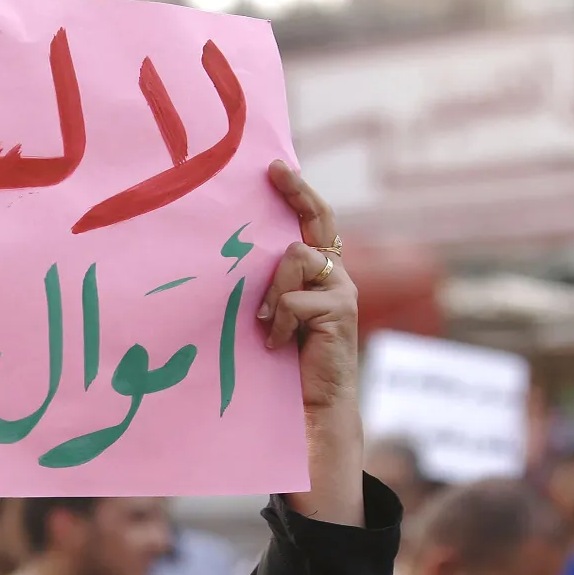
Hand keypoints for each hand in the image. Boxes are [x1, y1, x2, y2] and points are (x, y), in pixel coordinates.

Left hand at [259, 161, 358, 411]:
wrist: (313, 407)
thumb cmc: (286, 364)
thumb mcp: (273, 315)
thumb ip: (268, 287)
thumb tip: (232, 257)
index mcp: (321, 274)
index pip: (315, 223)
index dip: (300, 193)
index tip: (276, 167)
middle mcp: (337, 276)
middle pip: (318, 221)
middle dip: (298, 193)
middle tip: (275, 171)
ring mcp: (341, 292)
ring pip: (295, 258)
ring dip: (273, 290)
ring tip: (266, 324)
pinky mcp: (340, 311)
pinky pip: (294, 300)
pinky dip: (278, 322)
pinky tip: (277, 344)